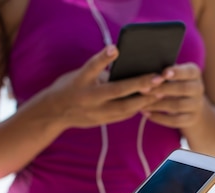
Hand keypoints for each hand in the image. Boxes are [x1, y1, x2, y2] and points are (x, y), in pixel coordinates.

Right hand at [45, 45, 165, 129]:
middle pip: (116, 90)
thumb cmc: (70, 87)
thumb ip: (102, 72)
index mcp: (81, 80)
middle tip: (158, 78)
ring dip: (143, 99)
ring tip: (160, 91)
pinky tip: (150, 101)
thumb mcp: (81, 75)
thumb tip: (128, 69)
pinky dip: (137, 108)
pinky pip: (123, 115)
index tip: (116, 48)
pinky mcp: (101, 122)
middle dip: (139, 84)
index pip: (92, 66)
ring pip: (124, 107)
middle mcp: (88, 97)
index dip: (103, 57)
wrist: (53, 113)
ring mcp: (95, 112)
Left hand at [141, 63, 205, 128]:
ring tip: (142, 104)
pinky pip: (175, 121)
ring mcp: (196, 105)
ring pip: (177, 106)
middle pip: (182, 89)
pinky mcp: (191, 119)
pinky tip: (147, 114)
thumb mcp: (174, 75)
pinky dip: (159, 118)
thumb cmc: (176, 84)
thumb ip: (164, 73)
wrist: (192, 106)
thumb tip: (146, 72)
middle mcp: (198, 88)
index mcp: (194, 73)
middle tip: (145, 89)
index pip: (188, 72)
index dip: (176, 72)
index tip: (163, 73)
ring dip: (157, 105)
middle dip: (162, 89)